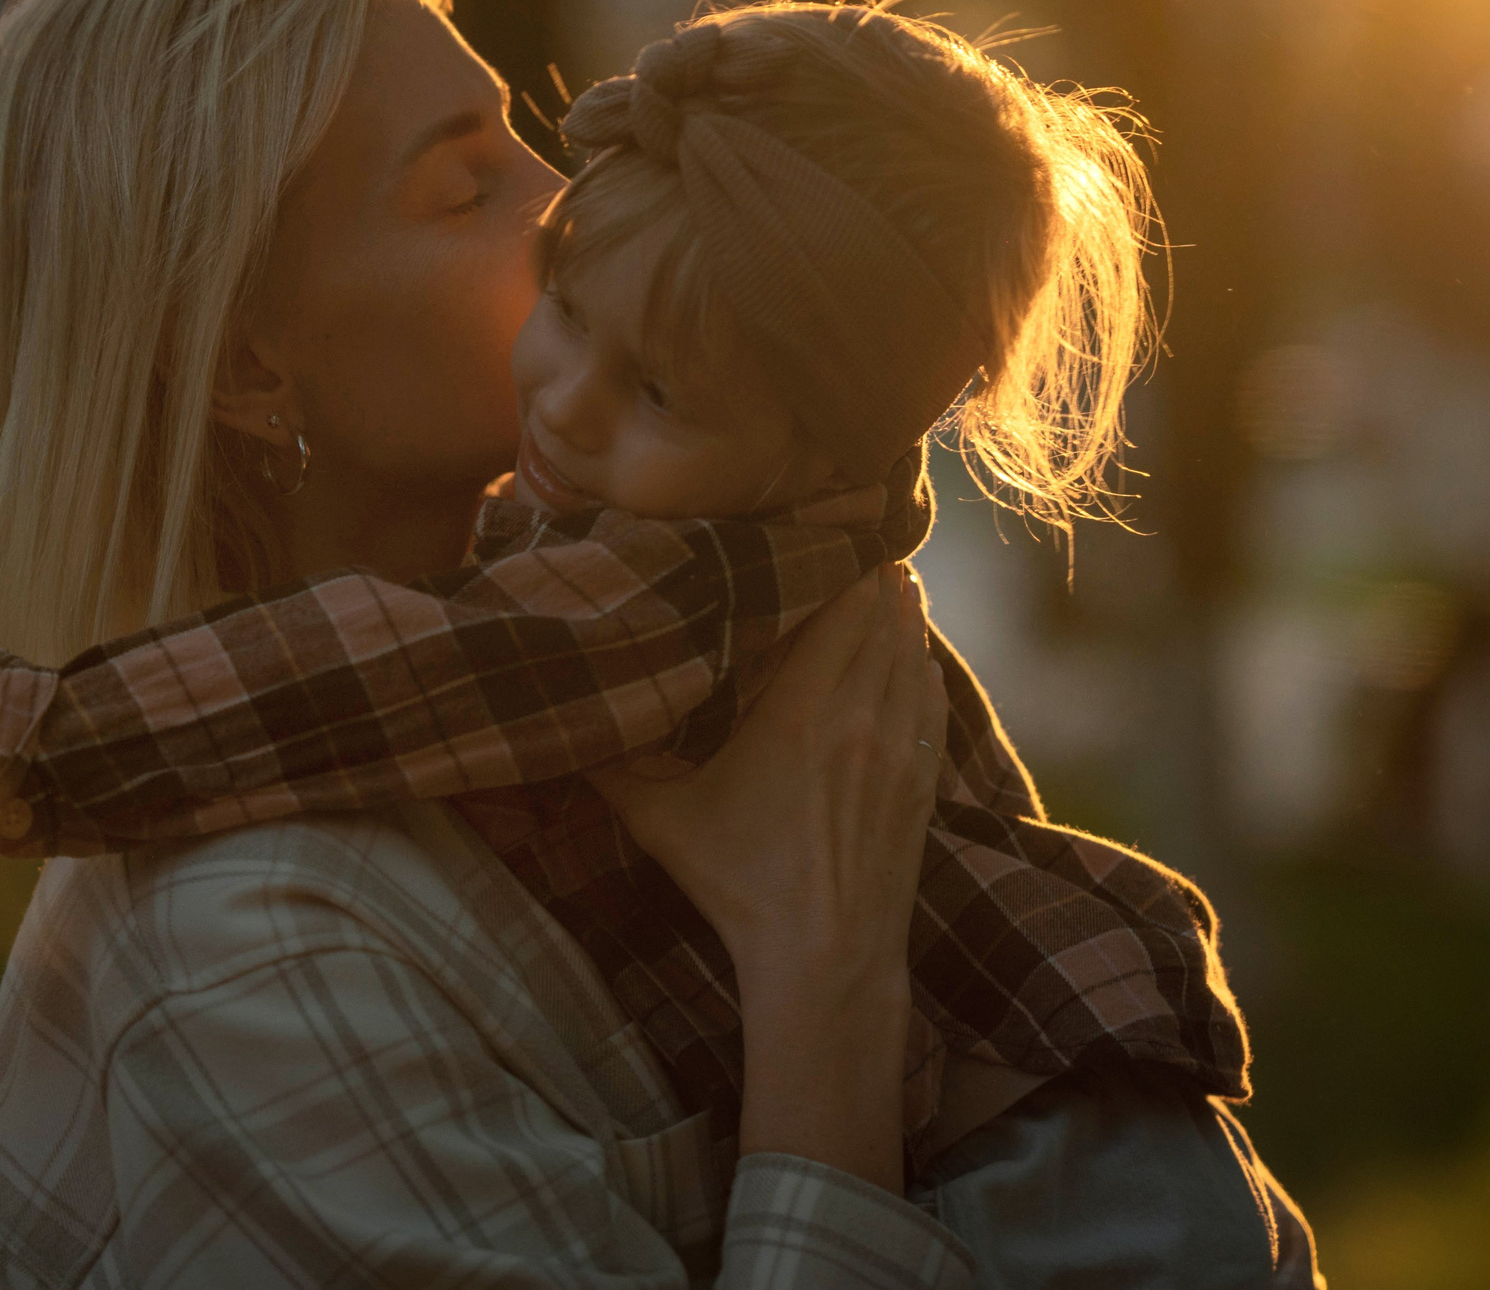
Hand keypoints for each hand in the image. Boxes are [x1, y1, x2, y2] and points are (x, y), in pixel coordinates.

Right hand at [587, 563, 946, 1188]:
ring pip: (912, 656)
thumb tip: (559, 719)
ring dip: (903, 617)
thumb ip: (613, 765)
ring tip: (892, 583)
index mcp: (803, 711)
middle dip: (873, 579)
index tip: (829, 532)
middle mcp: (861, 717)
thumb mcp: (661, 821)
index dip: (840, 566)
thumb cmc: (739, 885)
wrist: (824, 957)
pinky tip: (916, 658)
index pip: (839, 609)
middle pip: (883, 620)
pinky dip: (922, 668)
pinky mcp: (922, 782)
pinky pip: (930, 703)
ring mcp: (900, 749)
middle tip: (859, 542)